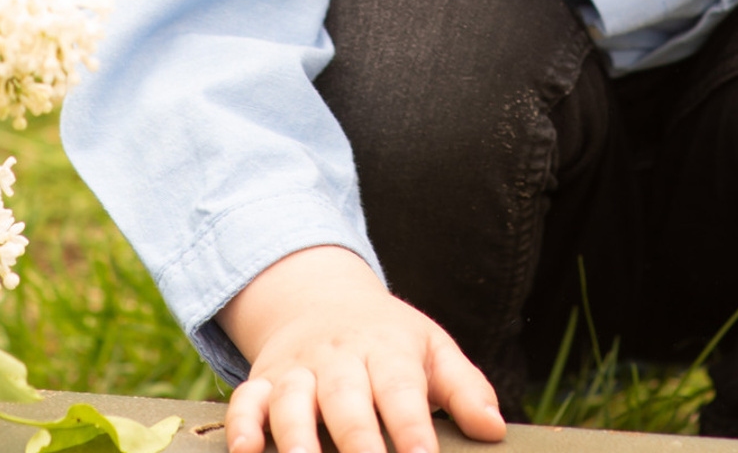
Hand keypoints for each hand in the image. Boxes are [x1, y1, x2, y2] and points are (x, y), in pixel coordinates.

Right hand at [220, 246, 505, 452]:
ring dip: (297, 442)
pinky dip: (243, 426)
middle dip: (359, 445)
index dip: (413, 431)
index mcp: (387, 349)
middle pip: (347, 402)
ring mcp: (297, 369)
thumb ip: (464, 387)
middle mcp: (339, 358)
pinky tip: (246, 451)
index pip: (402, 392)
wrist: (323, 299)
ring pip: (292, 404)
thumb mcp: (432, 348)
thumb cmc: (390, 340)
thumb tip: (494, 428)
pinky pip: (245, 401)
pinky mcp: (262, 381)